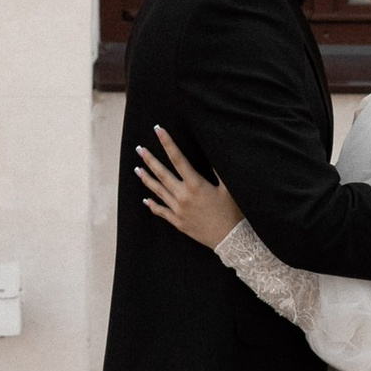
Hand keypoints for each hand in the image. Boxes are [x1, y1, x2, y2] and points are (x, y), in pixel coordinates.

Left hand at [138, 126, 244, 249]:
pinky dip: (153, 205)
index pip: (178, 159)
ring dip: (147, 179)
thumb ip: (218, 170)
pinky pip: (162, 212)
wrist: (231, 239)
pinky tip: (145, 200)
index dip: (167, 143)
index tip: (158, 131)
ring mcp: (179, 210)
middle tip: (139, 149)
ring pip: (158, 191)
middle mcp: (183, 196)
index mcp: (196, 184)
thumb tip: (210, 153)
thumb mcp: (228, 188)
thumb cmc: (232, 212)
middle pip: (162, 174)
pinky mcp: (178, 223)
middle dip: (150, 160)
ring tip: (137, 169)